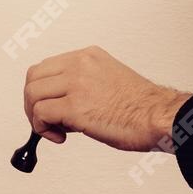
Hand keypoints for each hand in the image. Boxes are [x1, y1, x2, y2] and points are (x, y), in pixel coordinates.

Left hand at [22, 46, 191, 152]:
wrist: (160, 117)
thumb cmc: (143, 108)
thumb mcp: (109, 81)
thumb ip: (84, 85)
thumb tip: (61, 106)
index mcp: (89, 56)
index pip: (47, 67)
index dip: (42, 90)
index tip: (48, 107)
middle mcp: (80, 65)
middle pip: (33, 78)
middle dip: (32, 102)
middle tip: (44, 121)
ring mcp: (76, 84)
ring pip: (32, 94)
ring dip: (36, 117)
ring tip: (56, 130)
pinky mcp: (75, 107)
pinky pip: (41, 114)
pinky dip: (42, 129)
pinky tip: (60, 137)